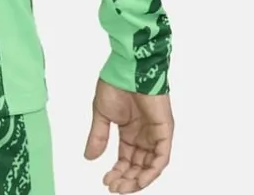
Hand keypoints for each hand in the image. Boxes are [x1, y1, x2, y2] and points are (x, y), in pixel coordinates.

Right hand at [83, 77, 173, 191]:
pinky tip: (139, 180)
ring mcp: (155, 134)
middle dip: (126, 179)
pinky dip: (152, 171)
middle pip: (138, 165)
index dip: (117, 172)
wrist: (128, 69)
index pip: (126, 159)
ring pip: (150, 165)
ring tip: (123, 187)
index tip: (106, 181)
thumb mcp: (102, 114)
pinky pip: (161, 157)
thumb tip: (89, 157)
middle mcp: (144, 135)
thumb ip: (98, 137)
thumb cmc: (115, 85)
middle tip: (113, 187)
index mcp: (129, 131)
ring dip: (138, 179)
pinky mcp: (165, 131)